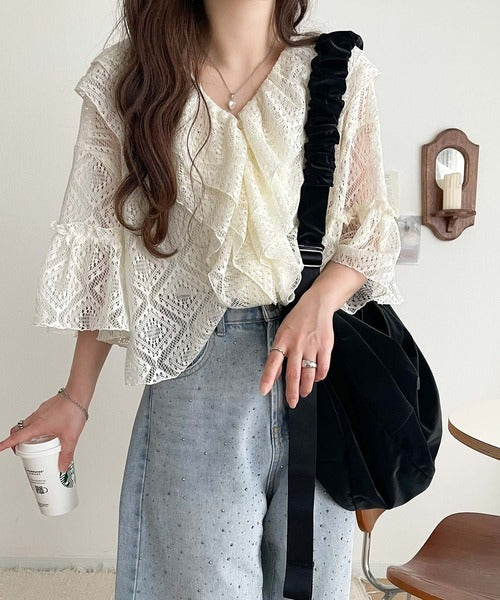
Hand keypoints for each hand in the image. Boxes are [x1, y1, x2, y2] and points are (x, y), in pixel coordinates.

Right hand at [0, 392, 87, 471]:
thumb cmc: (73, 411)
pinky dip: (36, 426)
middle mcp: (36, 418)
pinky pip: (36, 418)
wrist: (78, 395)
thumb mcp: (70, 437)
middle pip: (18, 431)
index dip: (6, 444)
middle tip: (20, 450)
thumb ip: (66, 454)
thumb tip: (62, 466)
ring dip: (27, 434)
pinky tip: (49, 430)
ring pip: (27, 424)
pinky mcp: (46, 408)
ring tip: (36, 443)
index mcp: (37, 426)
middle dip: (15, 441)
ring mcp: (40, 412)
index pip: (16, 437)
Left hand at [259, 288, 334, 408]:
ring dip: (306, 387)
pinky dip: (320, 376)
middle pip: (293, 374)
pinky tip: (317, 378)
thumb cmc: (297, 320)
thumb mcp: (282, 332)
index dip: (268, 378)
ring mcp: (311, 346)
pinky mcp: (325, 346)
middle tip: (292, 402)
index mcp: (282, 340)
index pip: (272, 362)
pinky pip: (323, 367)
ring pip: (308, 374)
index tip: (264, 391)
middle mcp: (296, 344)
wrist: (317, 305)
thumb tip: (275, 373)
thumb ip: (279, 352)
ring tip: (304, 393)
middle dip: (292, 392)